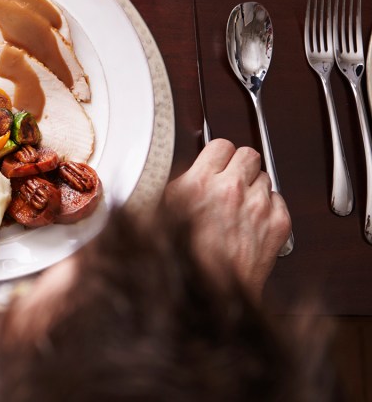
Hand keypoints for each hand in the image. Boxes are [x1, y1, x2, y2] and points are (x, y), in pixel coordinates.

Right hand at [162, 139, 290, 296]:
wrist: (215, 294)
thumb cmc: (187, 262)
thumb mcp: (160, 220)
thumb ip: (172, 192)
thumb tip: (175, 177)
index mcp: (198, 185)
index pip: (220, 145)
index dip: (218, 154)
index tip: (215, 163)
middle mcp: (231, 190)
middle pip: (248, 154)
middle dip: (240, 165)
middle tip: (231, 179)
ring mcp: (258, 206)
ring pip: (265, 176)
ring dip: (254, 186)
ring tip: (241, 203)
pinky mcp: (278, 223)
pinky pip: (280, 198)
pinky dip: (270, 205)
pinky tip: (254, 218)